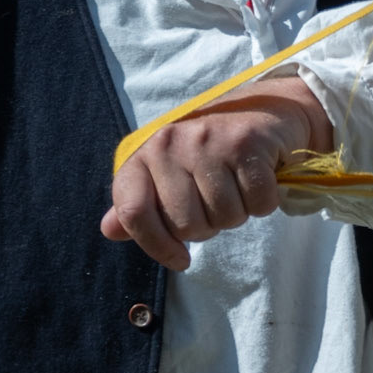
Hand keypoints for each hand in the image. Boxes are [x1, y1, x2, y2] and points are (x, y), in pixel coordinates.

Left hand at [102, 80, 334, 269]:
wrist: (261, 111)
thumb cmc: (210, 152)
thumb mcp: (167, 173)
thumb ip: (139, 204)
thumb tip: (109, 230)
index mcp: (145, 154)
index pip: (133, 212)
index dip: (156, 245)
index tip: (180, 260)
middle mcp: (170, 144)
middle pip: (186, 225)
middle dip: (208, 227)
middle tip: (216, 203)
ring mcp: (208, 141)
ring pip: (225, 217)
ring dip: (237, 214)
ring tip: (237, 189)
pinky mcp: (246, 143)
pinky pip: (258, 204)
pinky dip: (263, 203)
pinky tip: (257, 181)